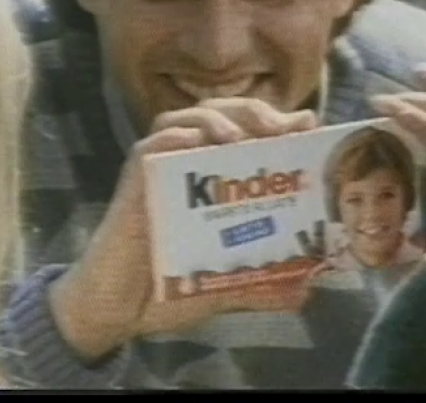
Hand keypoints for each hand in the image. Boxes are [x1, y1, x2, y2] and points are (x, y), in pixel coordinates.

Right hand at [49, 98, 318, 361]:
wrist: (117, 314)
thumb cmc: (169, 291)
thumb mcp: (226, 288)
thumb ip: (262, 286)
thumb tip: (304, 294)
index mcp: (213, 182)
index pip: (247, 135)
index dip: (277, 123)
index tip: (308, 125)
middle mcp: (188, 166)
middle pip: (221, 115)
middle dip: (255, 112)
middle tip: (284, 127)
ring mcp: (159, 169)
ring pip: (186, 118)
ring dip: (218, 116)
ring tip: (244, 135)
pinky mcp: (134, 178)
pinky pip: (152, 143)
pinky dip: (177, 135)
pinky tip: (199, 141)